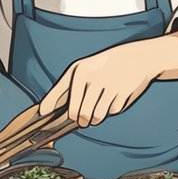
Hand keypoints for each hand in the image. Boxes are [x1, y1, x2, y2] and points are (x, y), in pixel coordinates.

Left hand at [38, 40, 161, 127]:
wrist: (135, 58)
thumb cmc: (103, 67)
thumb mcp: (83, 69)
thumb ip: (65, 89)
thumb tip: (46, 110)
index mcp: (79, 71)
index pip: (59, 95)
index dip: (49, 106)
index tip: (42, 115)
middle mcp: (91, 77)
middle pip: (79, 113)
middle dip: (81, 120)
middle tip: (83, 120)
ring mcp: (108, 85)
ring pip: (96, 116)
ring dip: (96, 119)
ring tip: (97, 113)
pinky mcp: (122, 92)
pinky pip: (112, 112)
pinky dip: (112, 110)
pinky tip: (113, 99)